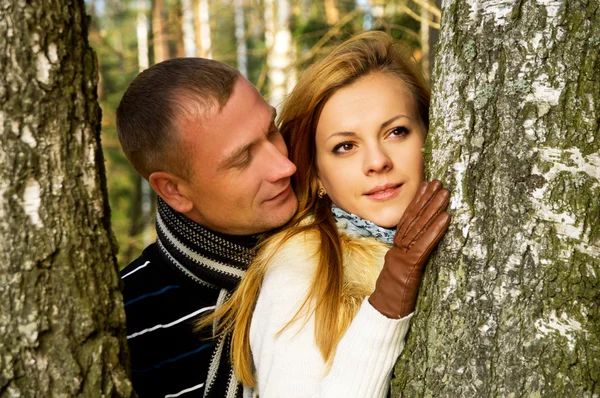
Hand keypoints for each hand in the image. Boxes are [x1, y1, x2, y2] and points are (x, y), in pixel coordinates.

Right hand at [368, 180, 450, 317]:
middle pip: (412, 219)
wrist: (383, 313)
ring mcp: (402, 257)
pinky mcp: (409, 267)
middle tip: (438, 182)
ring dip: (433, 209)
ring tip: (444, 194)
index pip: (407, 221)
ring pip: (418, 228)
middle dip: (426, 199)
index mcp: (396, 249)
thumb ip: (408, 259)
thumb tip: (420, 247)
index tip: (425, 186)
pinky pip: (424, 246)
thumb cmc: (394, 297)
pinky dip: (435, 231)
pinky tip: (446, 218)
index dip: (417, 202)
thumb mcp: (400, 274)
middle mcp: (397, 249)